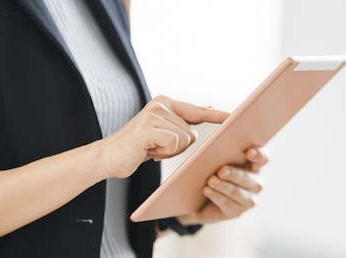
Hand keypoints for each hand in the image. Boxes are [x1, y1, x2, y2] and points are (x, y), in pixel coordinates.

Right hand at [100, 95, 228, 178]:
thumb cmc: (140, 146)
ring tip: (151, 148)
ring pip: (184, 140)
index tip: (236, 116)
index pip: (198, 111)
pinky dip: (163, 153)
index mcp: (166, 103)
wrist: (109, 156)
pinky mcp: (148, 129)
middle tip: (157, 147)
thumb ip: (185, 120)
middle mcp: (161, 105)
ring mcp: (153, 115)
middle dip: (178, 147)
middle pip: (192, 133)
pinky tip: (148, 151)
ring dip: (169, 151)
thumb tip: (208, 107)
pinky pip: (173, 144)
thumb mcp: (165, 131)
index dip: (218, 115)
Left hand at [178, 147, 268, 224]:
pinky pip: (226, 203)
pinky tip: (207, 190)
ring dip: (223, 186)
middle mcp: (255, 184)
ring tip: (211, 181)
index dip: (259, 155)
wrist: (202, 202)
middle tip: (221, 171)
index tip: (249, 153)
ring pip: (237, 192)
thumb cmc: (214, 175)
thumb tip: (215, 146)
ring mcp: (248, 200)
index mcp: (254, 167)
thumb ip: (223, 155)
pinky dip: (216, 196)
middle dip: (235, 174)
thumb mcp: (220, 163)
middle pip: (248, 178)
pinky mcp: (236, 212)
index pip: (263, 158)